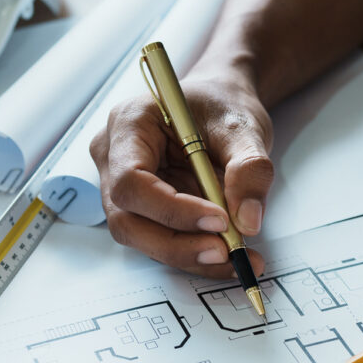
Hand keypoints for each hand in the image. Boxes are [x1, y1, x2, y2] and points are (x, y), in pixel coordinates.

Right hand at [90, 73, 274, 276]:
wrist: (221, 106)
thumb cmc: (222, 105)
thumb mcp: (243, 127)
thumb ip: (249, 168)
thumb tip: (247, 221)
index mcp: (129, 124)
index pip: (131, 181)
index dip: (171, 209)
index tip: (219, 220)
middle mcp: (113, 157)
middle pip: (127, 219)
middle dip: (177, 244)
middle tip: (226, 252)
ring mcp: (121, 186)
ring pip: (142, 237)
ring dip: (190, 255)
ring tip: (238, 257)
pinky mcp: (141, 208)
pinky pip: (160, 238)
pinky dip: (195, 252)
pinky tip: (230, 255)